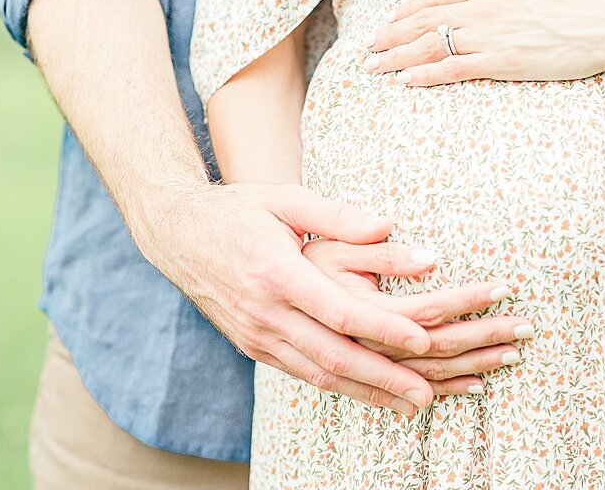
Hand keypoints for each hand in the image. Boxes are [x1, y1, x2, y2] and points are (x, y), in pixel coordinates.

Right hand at [139, 182, 511, 414]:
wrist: (176, 232)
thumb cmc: (239, 209)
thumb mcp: (286, 198)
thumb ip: (338, 215)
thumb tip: (389, 225)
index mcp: (277, 274)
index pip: (339, 312)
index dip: (384, 330)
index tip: (424, 340)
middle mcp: (265, 312)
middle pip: (334, 354)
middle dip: (384, 378)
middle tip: (427, 394)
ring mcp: (256, 334)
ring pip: (318, 374)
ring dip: (366, 393)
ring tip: (408, 405)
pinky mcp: (252, 345)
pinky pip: (301, 373)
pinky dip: (338, 387)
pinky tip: (368, 393)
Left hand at [364, 0, 604, 84]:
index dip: (407, 11)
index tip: (390, 22)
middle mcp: (482, 5)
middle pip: (423, 20)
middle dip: (391, 35)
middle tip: (369, 48)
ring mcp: (491, 34)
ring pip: (431, 45)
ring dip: (398, 57)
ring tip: (375, 67)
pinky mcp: (503, 61)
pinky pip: (455, 68)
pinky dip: (427, 75)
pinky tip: (407, 81)